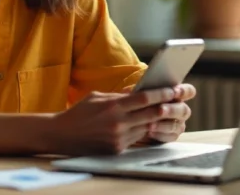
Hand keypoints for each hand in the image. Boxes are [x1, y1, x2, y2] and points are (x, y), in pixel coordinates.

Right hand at [48, 87, 178, 155]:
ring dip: (156, 120)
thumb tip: (139, 90)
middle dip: (166, 107)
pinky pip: (136, 138)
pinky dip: (142, 131)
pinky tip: (145, 125)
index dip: (161, 94)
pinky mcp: (117, 149)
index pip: (144, 98)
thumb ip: (119, 95)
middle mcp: (118, 122)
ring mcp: (118, 138)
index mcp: (113, 106)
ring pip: (146, 127)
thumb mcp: (97, 97)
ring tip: (166, 113)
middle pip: (150, 114)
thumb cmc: (79, 112)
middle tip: (177, 102)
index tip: (174, 90)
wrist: (62, 135)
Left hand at [143, 83, 195, 143]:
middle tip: (160, 110)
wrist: (133, 119)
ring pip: (177, 125)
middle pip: (184, 110)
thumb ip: (149, 90)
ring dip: (163, 125)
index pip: (189, 91)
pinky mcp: (172, 135)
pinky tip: (149, 133)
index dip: (184, 91)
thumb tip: (146, 87)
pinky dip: (160, 134)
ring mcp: (178, 123)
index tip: (175, 91)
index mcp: (177, 94)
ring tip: (150, 124)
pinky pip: (171, 137)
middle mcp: (180, 109)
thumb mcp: (142, 93)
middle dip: (172, 110)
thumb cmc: (139, 101)